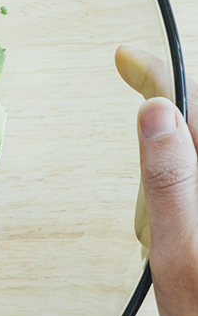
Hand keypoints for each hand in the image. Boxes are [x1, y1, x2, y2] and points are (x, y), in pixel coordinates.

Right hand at [116, 45, 197, 315]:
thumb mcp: (183, 257)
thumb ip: (172, 179)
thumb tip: (157, 110)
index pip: (194, 105)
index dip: (160, 74)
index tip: (124, 56)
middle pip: (194, 137)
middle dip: (163, 167)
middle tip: (154, 235)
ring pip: (194, 171)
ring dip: (174, 201)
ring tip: (175, 258)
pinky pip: (195, 196)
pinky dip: (183, 211)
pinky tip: (186, 249)